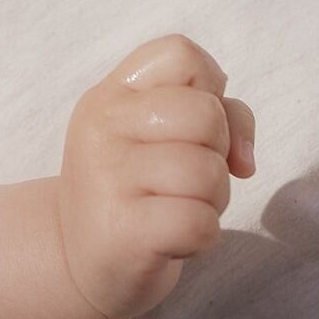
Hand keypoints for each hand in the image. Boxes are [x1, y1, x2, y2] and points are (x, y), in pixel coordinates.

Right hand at [55, 34, 257, 318]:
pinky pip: (200, 222)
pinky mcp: (122, 232)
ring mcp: (108, 178)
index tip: (193, 128)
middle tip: (186, 180)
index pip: (182, 54)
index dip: (210, 89)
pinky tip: (173, 240)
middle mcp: (103, 127)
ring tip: (178, 209)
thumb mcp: (164, 136)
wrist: (75, 263)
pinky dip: (203, 237)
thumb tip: (244, 157)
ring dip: (213, 200)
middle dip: (217, 153)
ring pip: (208, 172)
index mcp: (112, 94)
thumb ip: (219, 115)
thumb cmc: (136, 191)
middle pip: (206, 115)